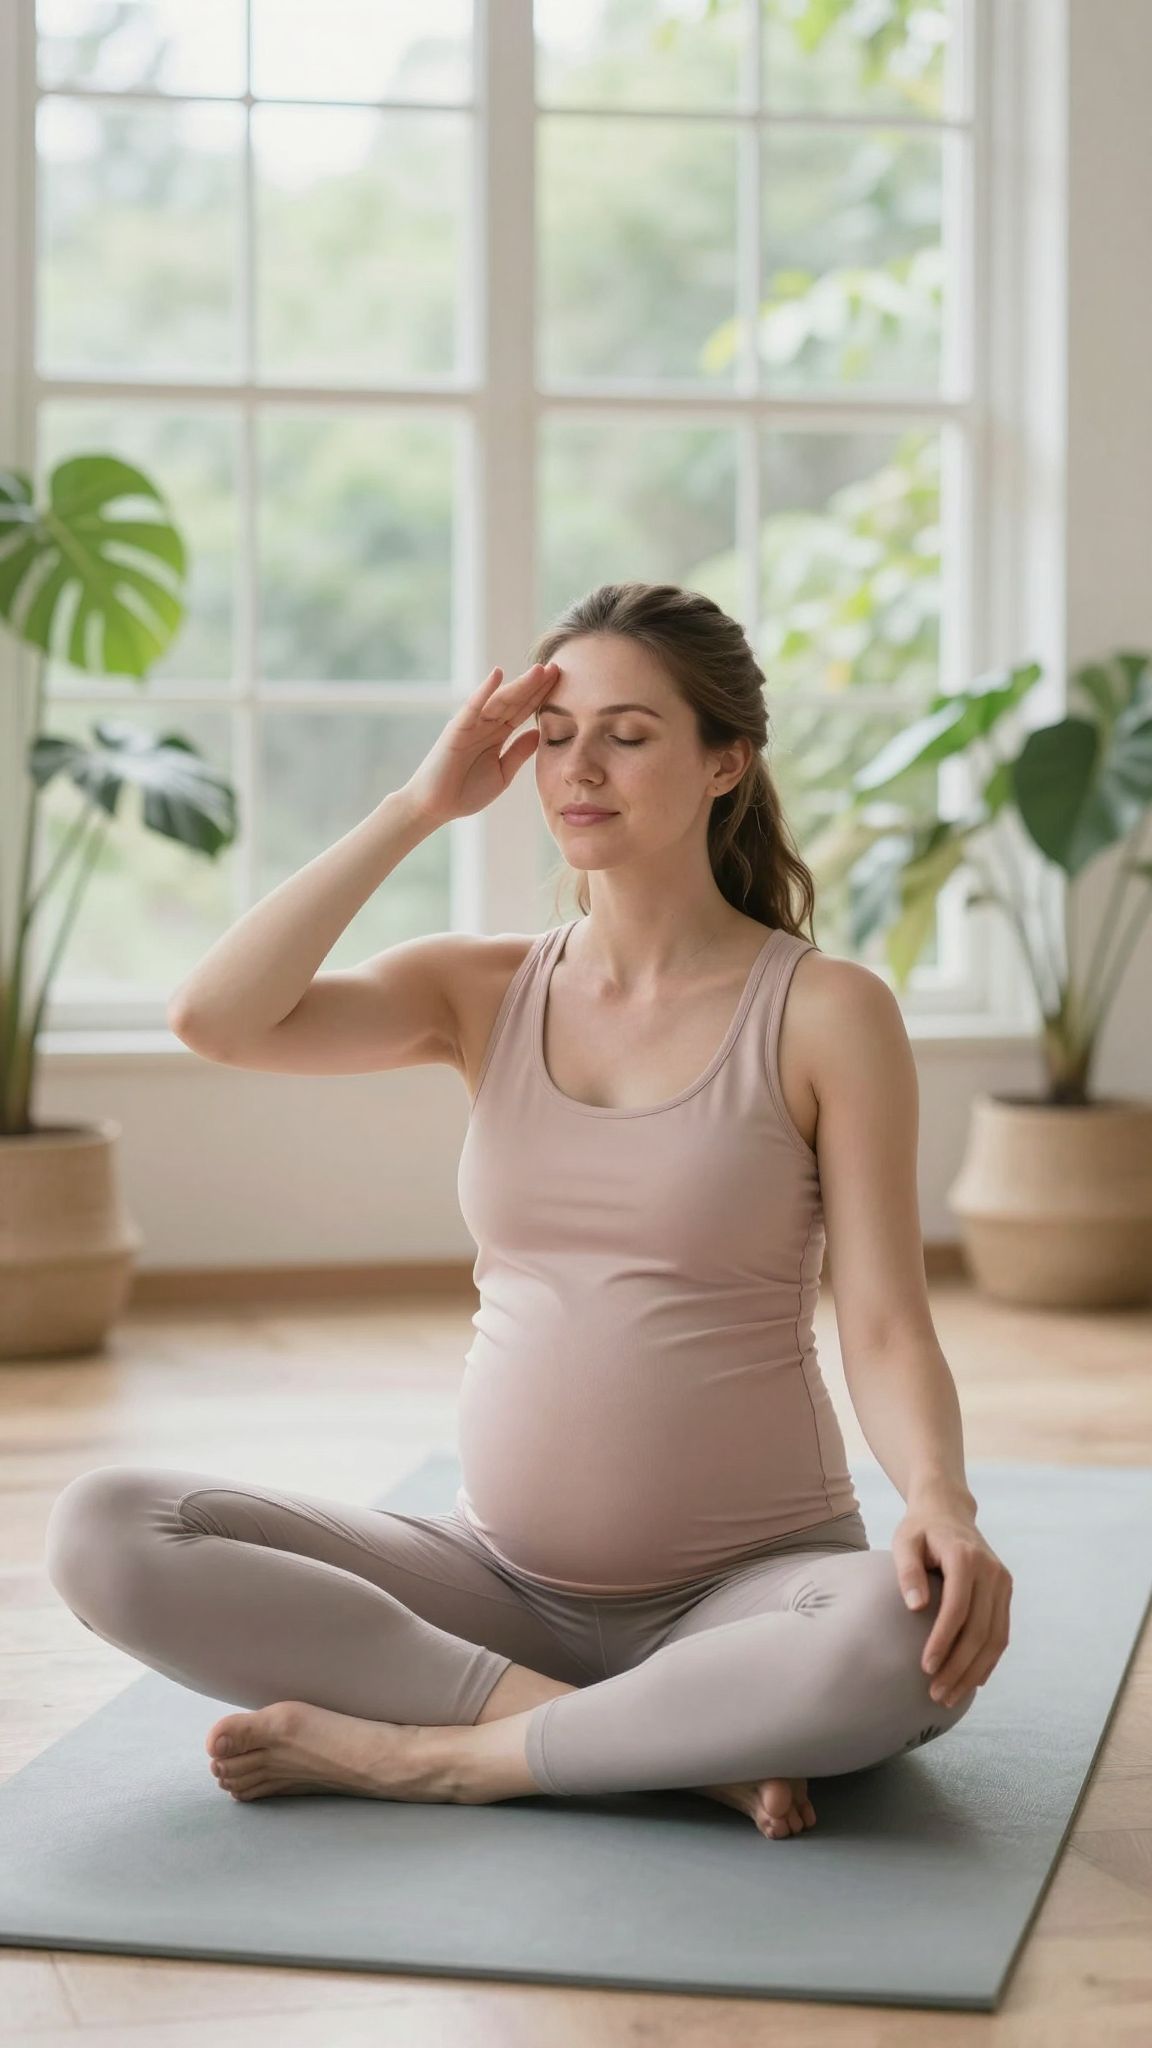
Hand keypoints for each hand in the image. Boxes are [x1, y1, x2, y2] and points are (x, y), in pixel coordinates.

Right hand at [403, 661, 559, 825]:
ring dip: (519, 685)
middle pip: (515, 700)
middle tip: (556, 667)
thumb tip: (539, 734)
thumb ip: (519, 753)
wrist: (436, 807)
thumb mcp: (502, 773)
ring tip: (539, 670)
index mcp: (498, 734)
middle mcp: (486, 725)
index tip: (562, 681)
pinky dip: (484, 691)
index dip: (542, 696)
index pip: (524, 710)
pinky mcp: (457, 729)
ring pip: (499, 700)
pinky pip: (472, 707)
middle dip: (535, 685)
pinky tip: (497, 675)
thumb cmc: (466, 792)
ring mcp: (471, 725)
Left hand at [892, 1506, 1012, 1708]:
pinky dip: (988, 1660)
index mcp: (965, 1557)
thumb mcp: (904, 1541)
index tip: (925, 1667)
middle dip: (958, 1667)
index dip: (943, 1641)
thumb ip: (908, 1571)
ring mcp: (1003, 1582)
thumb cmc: (920, 1529)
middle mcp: (991, 1571)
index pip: (958, 1609)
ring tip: (950, 1696)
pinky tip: (972, 1681)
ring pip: (995, 1638)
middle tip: (936, 1694)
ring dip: (974, 1672)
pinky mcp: (1005, 1592)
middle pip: (980, 1630)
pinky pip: (1001, 1633)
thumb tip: (916, 1607)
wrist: (949, 1511)